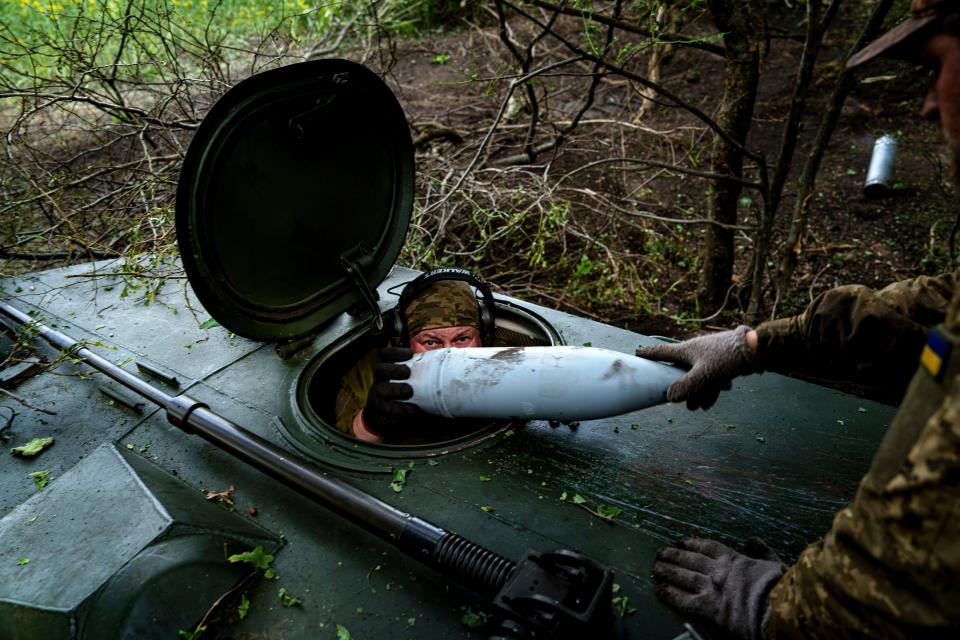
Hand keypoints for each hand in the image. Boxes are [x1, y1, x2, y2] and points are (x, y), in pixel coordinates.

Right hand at [361, 347, 426, 435]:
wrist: (401, 411)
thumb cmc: (413, 388)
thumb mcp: (417, 376)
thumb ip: (424, 369)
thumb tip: (448, 361)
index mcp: (389, 366)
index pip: (385, 354)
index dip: (395, 352)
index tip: (409, 353)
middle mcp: (382, 378)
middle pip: (380, 369)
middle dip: (393, 370)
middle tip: (407, 373)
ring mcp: (379, 392)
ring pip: (379, 388)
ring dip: (394, 389)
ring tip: (409, 391)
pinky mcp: (380, 407)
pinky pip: (385, 407)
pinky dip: (399, 408)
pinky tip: (412, 409)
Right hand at [635, 325, 756, 408]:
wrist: (756, 349)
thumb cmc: (727, 358)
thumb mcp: (705, 375)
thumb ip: (686, 387)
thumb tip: (669, 397)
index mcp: (686, 350)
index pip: (661, 352)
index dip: (649, 354)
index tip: (637, 353)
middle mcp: (695, 351)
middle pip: (680, 370)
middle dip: (681, 387)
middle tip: (680, 400)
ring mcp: (708, 355)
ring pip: (697, 376)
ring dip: (699, 392)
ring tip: (701, 406)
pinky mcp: (721, 360)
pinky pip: (711, 376)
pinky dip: (713, 387)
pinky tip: (720, 394)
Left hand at [653, 537, 785, 639]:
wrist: (780, 609)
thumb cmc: (781, 587)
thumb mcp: (775, 563)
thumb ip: (763, 551)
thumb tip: (753, 540)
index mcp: (735, 559)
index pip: (708, 547)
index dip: (693, 543)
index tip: (681, 541)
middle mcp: (719, 571)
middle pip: (690, 560)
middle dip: (674, 556)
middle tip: (660, 553)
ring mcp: (712, 588)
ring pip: (684, 577)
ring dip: (668, 572)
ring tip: (656, 569)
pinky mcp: (708, 608)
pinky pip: (684, 600)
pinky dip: (670, 595)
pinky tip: (660, 591)